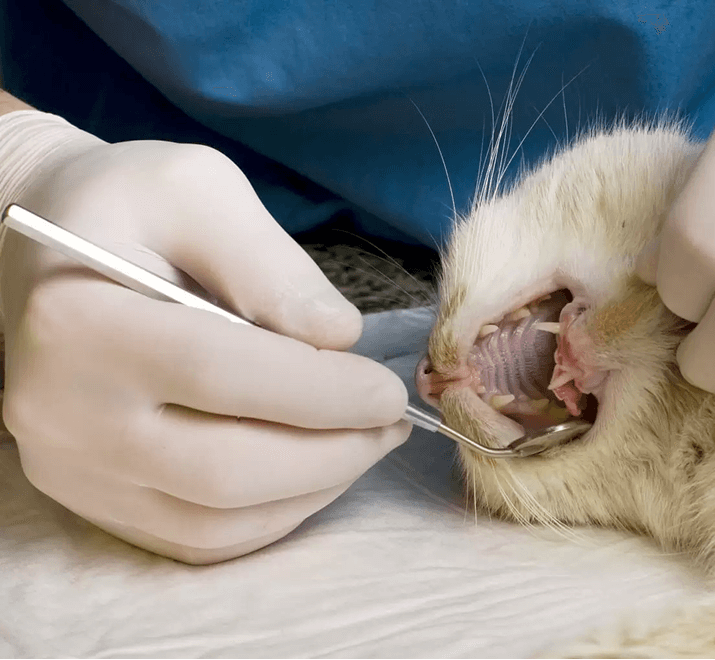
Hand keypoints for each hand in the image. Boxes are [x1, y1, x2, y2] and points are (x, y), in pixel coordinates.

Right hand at [1, 122, 409, 562]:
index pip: (219, 374)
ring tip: (365, 443)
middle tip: (391, 423)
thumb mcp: (197, 189)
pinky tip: (314, 473)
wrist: (38, 249)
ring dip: (311, 491)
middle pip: (221, 469)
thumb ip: (270, 264)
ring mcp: (69, 466)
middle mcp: (60, 410)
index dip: (320, 391)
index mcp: (79, 319)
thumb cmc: (125, 204)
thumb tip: (340, 338)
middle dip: (331, 453)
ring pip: (214, 521)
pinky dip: (271, 516)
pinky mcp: (88, 496)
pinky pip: (194, 538)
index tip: (388, 390)